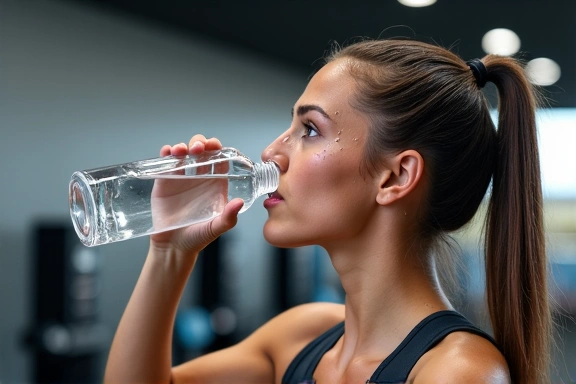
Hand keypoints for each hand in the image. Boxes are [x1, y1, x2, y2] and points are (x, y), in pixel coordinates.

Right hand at [149, 135, 243, 252]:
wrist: (172, 247)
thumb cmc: (197, 238)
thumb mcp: (215, 228)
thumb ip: (228, 218)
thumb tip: (239, 203)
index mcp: (216, 184)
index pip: (221, 160)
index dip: (219, 149)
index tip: (215, 147)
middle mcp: (200, 178)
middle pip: (203, 151)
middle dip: (201, 143)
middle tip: (199, 148)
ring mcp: (182, 177)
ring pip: (185, 153)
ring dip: (184, 146)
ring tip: (183, 151)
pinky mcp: (165, 181)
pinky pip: (166, 162)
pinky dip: (167, 152)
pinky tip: (169, 152)